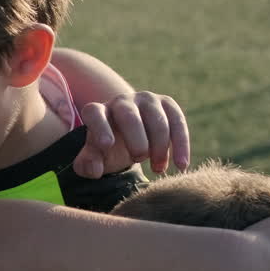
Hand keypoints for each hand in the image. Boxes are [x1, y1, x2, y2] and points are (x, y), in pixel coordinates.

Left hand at [73, 91, 189, 177]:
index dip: (100, 128)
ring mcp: (146, 100)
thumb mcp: (95, 157)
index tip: (106, 146)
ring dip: (160, 146)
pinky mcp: (167, 104)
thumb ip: (88, 164)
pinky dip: (181, 144)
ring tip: (158, 169)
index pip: (94, 114)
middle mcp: (121, 101)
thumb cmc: (108, 148)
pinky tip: (181, 165)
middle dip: (136, 139)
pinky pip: (177, 122)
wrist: (130, 137)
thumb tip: (95, 171)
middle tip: (139, 158)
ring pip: (156, 119)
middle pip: (129, 116)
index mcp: (97, 112)